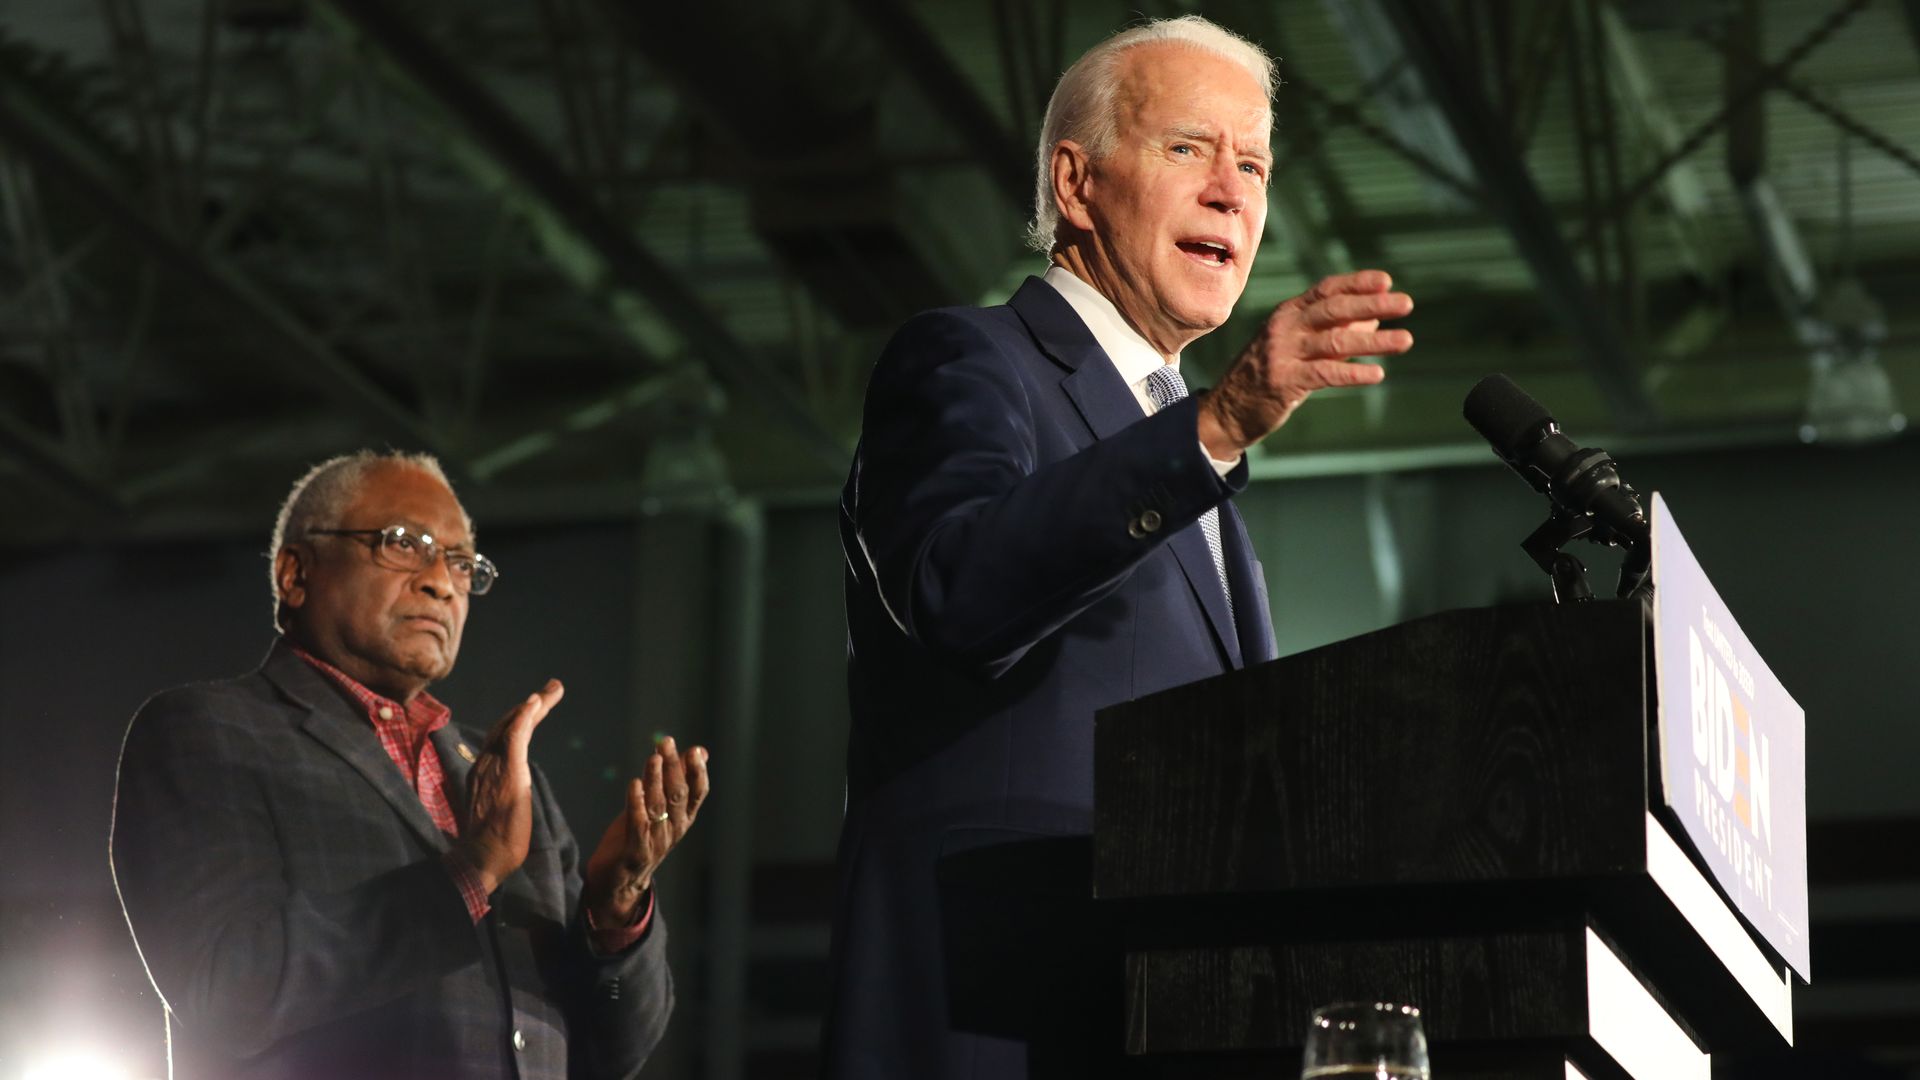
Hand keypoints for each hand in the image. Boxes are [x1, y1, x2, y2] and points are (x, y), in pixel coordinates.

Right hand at [452, 679, 563, 894]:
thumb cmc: (493, 843)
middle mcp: (484, 763)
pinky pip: (515, 735)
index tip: (535, 707)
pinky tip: (535, 701)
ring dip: (535, 704)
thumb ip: (502, 796)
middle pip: (507, 725)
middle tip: (551, 689)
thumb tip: (510, 796)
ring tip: (554, 688)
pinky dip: (525, 716)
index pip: (501, 738)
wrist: (485, 856)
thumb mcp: (497, 812)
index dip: (518, 720)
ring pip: (514, 724)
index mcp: (482, 772)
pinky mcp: (508, 769)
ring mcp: (494, 765)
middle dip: (530, 706)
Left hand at [584, 735, 710, 926]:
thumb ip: (679, 780)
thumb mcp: (661, 807)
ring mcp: (656, 842)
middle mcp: (674, 830)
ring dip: (656, 780)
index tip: (695, 751)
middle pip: (678, 795)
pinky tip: (634, 785)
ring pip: (659, 807)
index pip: (698, 794)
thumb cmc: (640, 838)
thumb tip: (701, 750)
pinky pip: (638, 825)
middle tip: (666, 743)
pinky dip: (636, 804)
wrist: (619, 883)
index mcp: (683, 819)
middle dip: (674, 767)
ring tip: (653, 758)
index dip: (698, 772)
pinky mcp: (636, 852)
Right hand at [1198, 270, 1413, 456]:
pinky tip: (1377, 374)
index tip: (1388, 281)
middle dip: (1373, 304)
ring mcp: (1282, 353)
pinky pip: (1325, 373)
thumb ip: (1334, 330)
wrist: (1229, 410)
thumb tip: (1375, 314)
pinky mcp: (1283, 381)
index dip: (1358, 283)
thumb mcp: (1300, 346)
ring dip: (1375, 340)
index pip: (1327, 290)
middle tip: (1407, 304)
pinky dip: (1353, 372)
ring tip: (1405, 341)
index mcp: (1289, 313)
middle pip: (1334, 309)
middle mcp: (1284, 327)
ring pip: (1335, 341)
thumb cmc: (1270, 374)